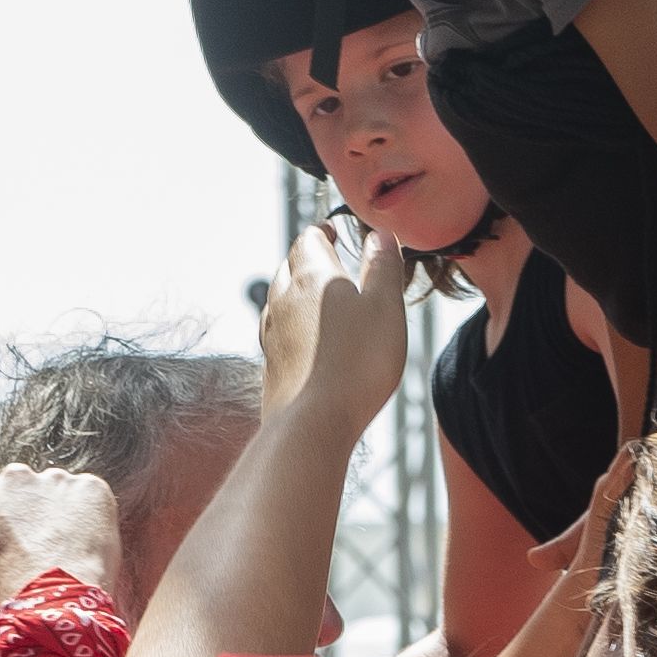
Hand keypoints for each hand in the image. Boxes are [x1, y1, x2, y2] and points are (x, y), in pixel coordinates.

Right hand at [0, 468, 127, 619]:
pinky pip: (91, 498)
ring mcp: (56, 479)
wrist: (52, 603)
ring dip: (61, 514)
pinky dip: (92, 517)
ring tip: (64, 551)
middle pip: (23, 490)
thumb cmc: (3, 592)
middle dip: (31, 513)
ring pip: (58, 493)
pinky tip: (85, 546)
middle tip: (40, 550)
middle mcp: (15, 476)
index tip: (10, 546)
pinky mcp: (91, 488)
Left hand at [256, 209, 410, 435]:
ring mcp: (272, 334)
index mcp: (311, 276)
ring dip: (298, 293)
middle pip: (290, 266)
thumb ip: (383, 267)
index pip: (308, 239)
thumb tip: (379, 235)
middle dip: (309, 259)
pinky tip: (307, 340)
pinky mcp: (271, 364)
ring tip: (321, 299)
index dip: (322, 232)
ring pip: (280, 299)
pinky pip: (279, 332)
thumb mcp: (385, 306)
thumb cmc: (357, 363)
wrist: (313, 424)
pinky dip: (294, 325)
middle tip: (331, 261)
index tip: (334, 233)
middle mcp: (282, 300)